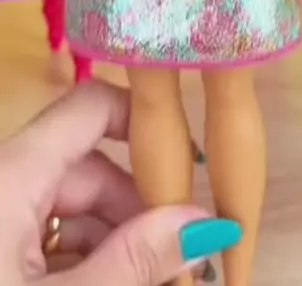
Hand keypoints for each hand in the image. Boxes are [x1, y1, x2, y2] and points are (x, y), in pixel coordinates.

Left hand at [0, 80, 241, 285]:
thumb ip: (136, 263)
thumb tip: (206, 223)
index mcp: (10, 175)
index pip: (90, 108)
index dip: (143, 123)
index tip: (191, 168)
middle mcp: (1, 182)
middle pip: (88, 170)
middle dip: (138, 212)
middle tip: (184, 262)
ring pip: (69, 209)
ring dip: (114, 243)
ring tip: (155, 281)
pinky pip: (44, 238)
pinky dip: (81, 260)